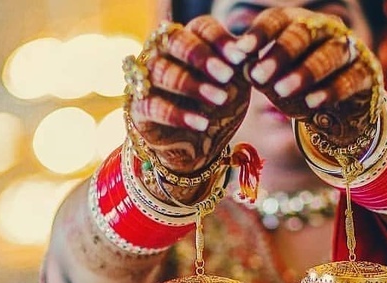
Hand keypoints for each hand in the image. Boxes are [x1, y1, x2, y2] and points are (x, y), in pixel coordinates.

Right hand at [125, 18, 250, 182]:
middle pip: (175, 41)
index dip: (219, 40)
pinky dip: (179, 115)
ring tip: (219, 100)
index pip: (200, 27)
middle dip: (202, 57)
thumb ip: (241, 67)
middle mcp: (162, 53)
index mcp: (190, 41)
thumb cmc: (218, 111)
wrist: (198, 152)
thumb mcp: (236, 89)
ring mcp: (146, 80)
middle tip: (226, 75)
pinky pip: (154, 106)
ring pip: (162, 71)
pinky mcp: (138, 109)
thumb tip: (248, 48)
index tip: (240, 58)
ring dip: (192, 85)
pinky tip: (201, 124)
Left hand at [235, 8, 381, 151]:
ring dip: (304, 72)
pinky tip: (311, 103)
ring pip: (328, 54)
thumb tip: (234, 62)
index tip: (239, 52)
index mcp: (300, 24)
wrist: (345, 109)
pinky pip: (349, 80)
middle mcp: (326, 30)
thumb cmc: (303, 87)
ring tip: (281, 91)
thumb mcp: (278, 78)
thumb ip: (258, 70)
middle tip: (258, 76)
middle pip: (303, 33)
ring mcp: (349, 50)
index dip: (259, 34)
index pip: (278, 20)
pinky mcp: (366, 74)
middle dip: (279, 54)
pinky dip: (329, 92)